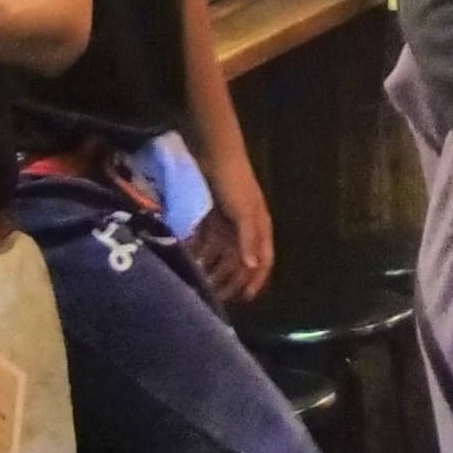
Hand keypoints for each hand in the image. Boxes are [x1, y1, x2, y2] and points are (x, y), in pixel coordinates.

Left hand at [195, 154, 275, 300]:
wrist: (214, 153)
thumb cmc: (234, 183)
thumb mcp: (244, 212)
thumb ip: (248, 239)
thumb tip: (253, 266)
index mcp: (259, 228)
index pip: (263, 261)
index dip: (256, 280)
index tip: (245, 299)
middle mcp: (245, 229)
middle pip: (241, 261)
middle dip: (231, 280)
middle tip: (217, 297)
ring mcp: (227, 223)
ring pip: (222, 254)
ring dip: (214, 268)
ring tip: (200, 284)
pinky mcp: (211, 217)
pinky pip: (207, 242)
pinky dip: (200, 253)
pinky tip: (189, 263)